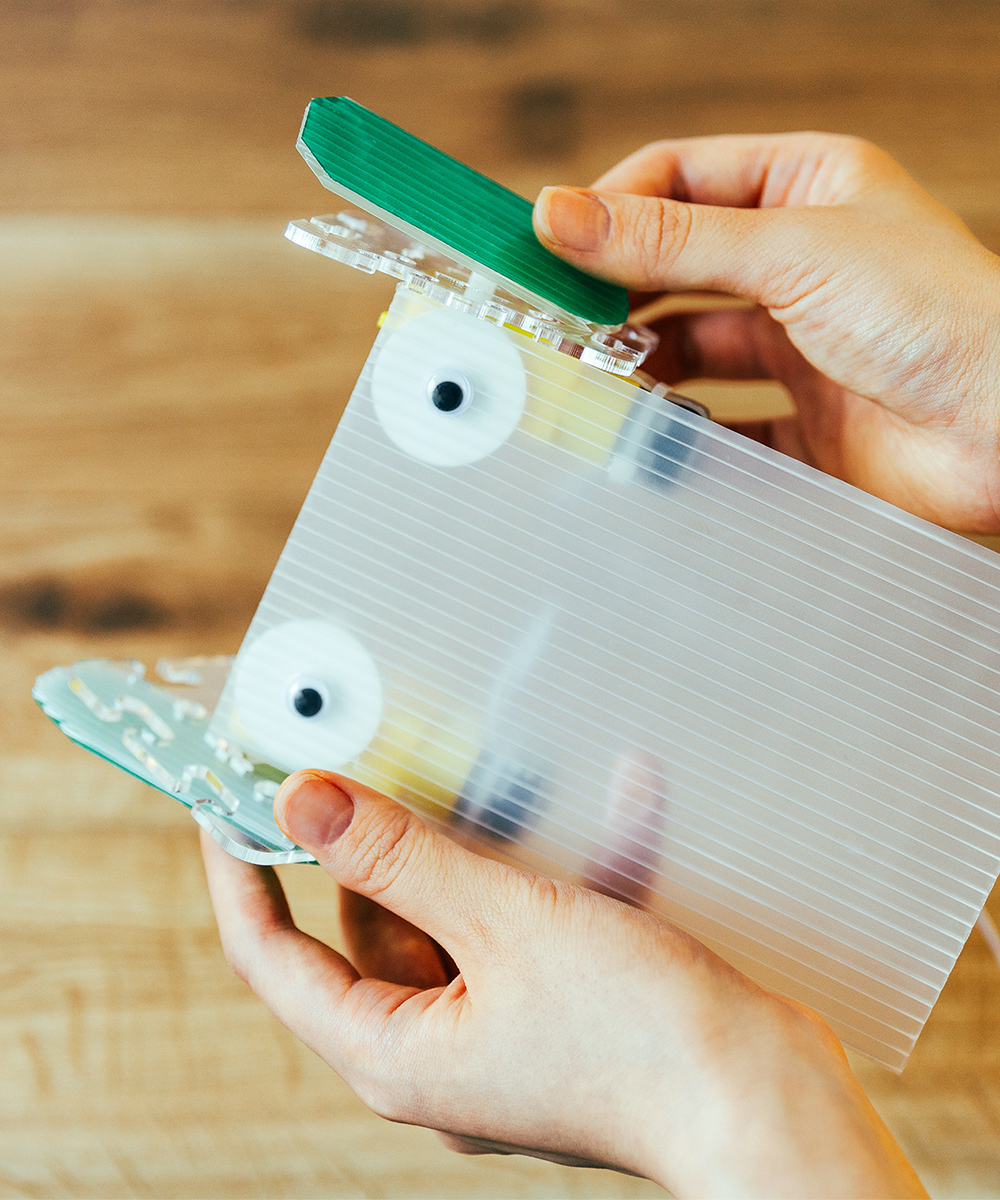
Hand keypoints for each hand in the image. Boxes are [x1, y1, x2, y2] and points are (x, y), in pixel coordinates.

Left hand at [201, 770, 925, 1197]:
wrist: (768, 1103)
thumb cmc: (640, 1036)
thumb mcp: (505, 923)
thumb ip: (400, 858)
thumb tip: (299, 801)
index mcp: (394, 1050)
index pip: (272, 953)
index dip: (240, 868)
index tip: (227, 793)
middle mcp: (432, 1049)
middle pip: (367, 924)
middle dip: (383, 838)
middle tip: (387, 753)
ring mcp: (492, 1032)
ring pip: (451, 914)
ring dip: (480, 844)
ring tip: (514, 772)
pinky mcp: (547, 1011)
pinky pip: (521, 924)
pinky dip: (549, 872)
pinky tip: (619, 807)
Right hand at [533, 133, 999, 533]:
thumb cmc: (941, 314)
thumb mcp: (791, 250)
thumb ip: (670, 240)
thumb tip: (560, 213)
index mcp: (806, 190)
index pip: (680, 180)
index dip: (612, 208)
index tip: (551, 246)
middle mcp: (802, 265)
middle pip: (677, 267)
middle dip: (618, 293)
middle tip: (563, 323)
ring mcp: (802, 348)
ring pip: (692, 350)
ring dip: (645, 366)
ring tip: (605, 382)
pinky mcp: (806, 426)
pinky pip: (722, 427)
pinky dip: (685, 433)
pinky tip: (660, 434)